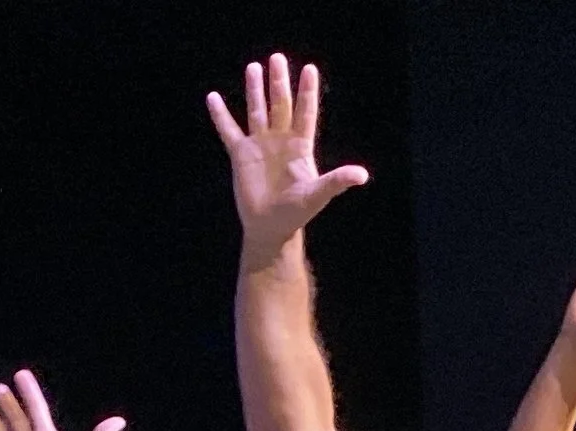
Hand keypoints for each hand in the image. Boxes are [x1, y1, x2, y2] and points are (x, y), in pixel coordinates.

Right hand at [205, 54, 369, 258]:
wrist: (270, 228)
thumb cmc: (296, 212)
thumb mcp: (318, 194)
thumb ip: (337, 181)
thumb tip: (362, 175)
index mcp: (301, 146)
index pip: (305, 112)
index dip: (307, 91)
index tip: (309, 68)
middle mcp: (280, 140)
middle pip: (280, 104)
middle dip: (279, 82)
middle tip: (277, 58)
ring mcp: (260, 145)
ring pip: (258, 111)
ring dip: (255, 90)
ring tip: (253, 67)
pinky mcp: (240, 155)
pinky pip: (229, 130)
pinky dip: (221, 115)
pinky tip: (213, 98)